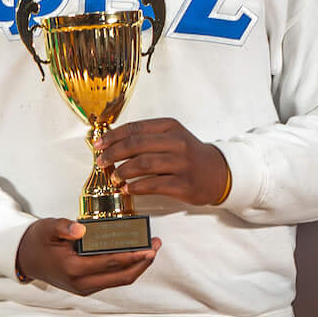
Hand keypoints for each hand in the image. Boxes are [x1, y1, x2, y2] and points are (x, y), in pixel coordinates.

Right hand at [15, 218, 159, 294]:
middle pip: (121, 277)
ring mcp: (84, 288)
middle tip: (155, 246)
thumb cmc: (38, 241)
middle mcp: (81, 283)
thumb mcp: (48, 228)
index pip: (111, 262)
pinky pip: (112, 280)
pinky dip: (126, 269)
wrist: (26, 260)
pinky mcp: (87, 287)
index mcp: (73, 268)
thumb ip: (64, 227)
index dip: (133, 255)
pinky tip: (134, 256)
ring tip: (150, 250)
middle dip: (142, 263)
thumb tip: (81, 227)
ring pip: (119, 280)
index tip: (149, 247)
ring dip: (137, 267)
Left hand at [95, 118, 231, 206]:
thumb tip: (114, 143)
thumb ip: (147, 137)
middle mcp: (177, 142)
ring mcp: (181, 163)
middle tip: (102, 162)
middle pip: (136, 145)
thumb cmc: (189, 155)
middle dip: (113, 154)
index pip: (135, 128)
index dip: (113, 137)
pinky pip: (153, 184)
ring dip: (123, 171)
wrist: (218, 172)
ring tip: (114, 177)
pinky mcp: (183, 184)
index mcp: (170, 127)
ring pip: (143, 164)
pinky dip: (136, 187)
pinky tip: (128, 189)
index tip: (99, 145)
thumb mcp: (172, 137)